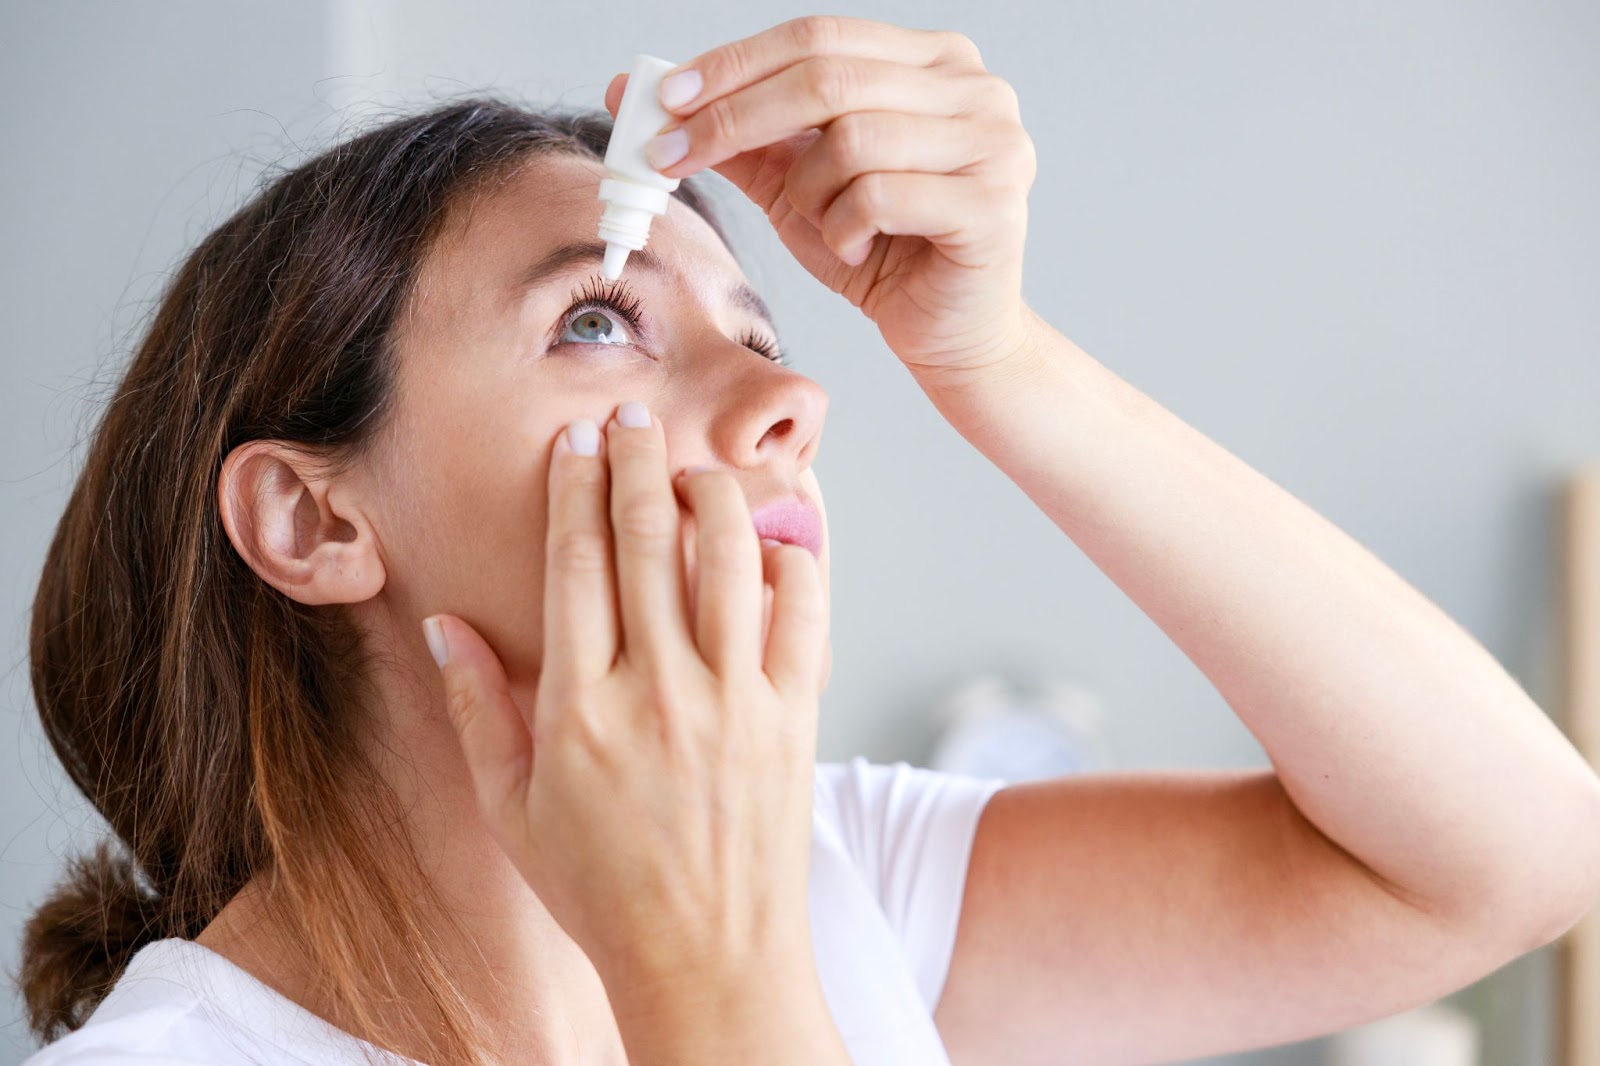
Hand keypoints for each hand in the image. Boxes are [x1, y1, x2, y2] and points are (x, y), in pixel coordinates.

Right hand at [423, 403, 828, 1004]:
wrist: (710, 963)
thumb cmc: (603, 892)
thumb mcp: (514, 809)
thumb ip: (476, 710)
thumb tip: (445, 626)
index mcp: (580, 710)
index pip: (575, 566)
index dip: (573, 490)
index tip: (575, 441)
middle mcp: (658, 694)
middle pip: (648, 541)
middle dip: (637, 462)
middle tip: (632, 413)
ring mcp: (734, 704)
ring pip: (729, 560)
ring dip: (713, 495)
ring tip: (696, 469)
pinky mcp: (794, 720)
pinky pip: (803, 616)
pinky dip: (794, 564)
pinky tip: (776, 540)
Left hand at [604, 15, 1039, 382]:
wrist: (951, 336)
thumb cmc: (882, 254)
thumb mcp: (797, 185)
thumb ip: (740, 137)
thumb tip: (641, 94)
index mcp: (933, 61)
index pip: (818, 36)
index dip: (736, 63)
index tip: (666, 100)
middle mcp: (976, 87)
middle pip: (828, 77)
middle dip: (734, 118)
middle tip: (672, 156)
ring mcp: (994, 143)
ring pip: (851, 140)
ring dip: (808, 192)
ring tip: (821, 225)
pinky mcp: (992, 204)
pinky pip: (880, 195)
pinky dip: (845, 228)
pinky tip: (856, 250)